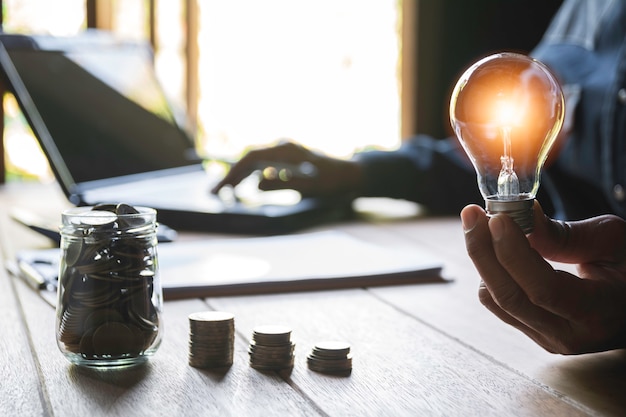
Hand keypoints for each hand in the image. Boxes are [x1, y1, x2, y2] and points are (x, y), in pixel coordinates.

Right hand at [211, 141, 362, 197]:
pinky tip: (244, 187)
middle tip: (215, 193)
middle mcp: (282, 147)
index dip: (235, 172)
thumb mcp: (308, 186)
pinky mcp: (287, 160)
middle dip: (232, 175)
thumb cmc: (332, 181)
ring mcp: (284, 153)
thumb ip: (283, 184)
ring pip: (254, 162)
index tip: (223, 186)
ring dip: (240, 176)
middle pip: (250, 159)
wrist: (349, 175)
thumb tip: (258, 184)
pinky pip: (263, 166)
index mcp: (285, 150)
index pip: (252, 157)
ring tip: (224, 192)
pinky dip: (251, 176)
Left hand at [460, 202, 625, 353]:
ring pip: (495, 300)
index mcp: (599, 315)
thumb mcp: (613, 241)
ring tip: (481, 223)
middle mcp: (569, 335)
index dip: (514, 253)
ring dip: (482, 258)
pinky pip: (497, 302)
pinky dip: (489, 270)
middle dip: (483, 251)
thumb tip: (522, 215)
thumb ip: (566, 235)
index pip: (544, 290)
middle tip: (471, 214)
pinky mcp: (532, 331)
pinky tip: (493, 244)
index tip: (496, 218)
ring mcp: (547, 338)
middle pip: (509, 297)